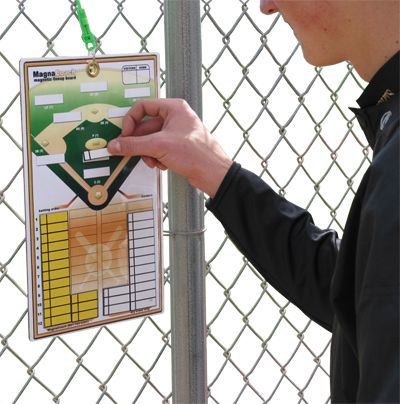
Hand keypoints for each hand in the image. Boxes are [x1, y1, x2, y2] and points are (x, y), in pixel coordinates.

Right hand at [107, 99, 232, 197]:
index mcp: (174, 108)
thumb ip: (133, 145)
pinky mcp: (178, 147)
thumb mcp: (159, 146)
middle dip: (140, 143)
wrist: (213, 174)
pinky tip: (163, 165)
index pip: (143, 106)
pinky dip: (157, 158)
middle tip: (131, 152)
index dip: (130, 120)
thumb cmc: (195, 153)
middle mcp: (175, 118)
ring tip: (153, 162)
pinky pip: (159, 149)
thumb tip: (114, 145)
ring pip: (151, 140)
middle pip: (145, 126)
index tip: (124, 135)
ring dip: (148, 153)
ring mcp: (177, 133)